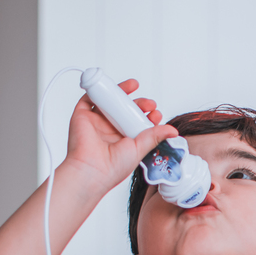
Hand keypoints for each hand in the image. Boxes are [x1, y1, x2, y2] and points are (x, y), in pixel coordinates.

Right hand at [62, 78, 178, 192]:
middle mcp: (109, 130)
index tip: (156, 114)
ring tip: (134, 85)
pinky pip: (89, 98)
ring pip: (109, 101)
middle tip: (149, 104)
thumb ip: (155, 136)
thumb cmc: (114, 167)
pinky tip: (109, 85)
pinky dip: (98, 89)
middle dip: (138, 104)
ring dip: (121, 91)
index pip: (137, 122)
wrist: (92, 170)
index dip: (147, 115)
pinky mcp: (82, 116)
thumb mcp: (140, 149)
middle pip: (125, 110)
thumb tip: (173, 130)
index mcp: (123, 140)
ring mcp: (96, 122)